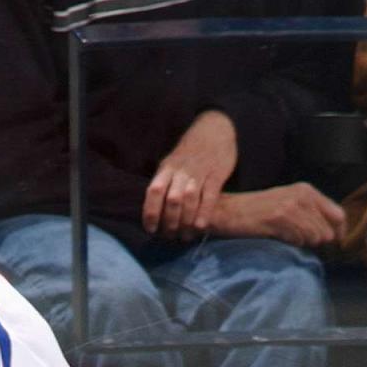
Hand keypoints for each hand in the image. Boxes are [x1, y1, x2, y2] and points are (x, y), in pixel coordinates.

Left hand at [143, 110, 237, 238]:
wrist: (214, 129)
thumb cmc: (189, 153)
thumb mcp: (170, 163)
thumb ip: (162, 182)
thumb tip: (151, 206)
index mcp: (166, 169)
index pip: (154, 192)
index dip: (150, 212)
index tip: (150, 229)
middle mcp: (181, 171)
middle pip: (172, 200)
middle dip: (169, 221)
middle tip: (170, 236)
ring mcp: (199, 172)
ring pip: (190, 200)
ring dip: (186, 221)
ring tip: (184, 237)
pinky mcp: (216, 174)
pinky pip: (210, 196)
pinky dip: (204, 212)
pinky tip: (200, 226)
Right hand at [208, 183, 345, 247]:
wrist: (227, 212)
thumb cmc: (256, 212)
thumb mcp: (288, 204)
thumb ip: (311, 214)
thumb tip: (333, 234)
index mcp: (306, 190)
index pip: (338, 215)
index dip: (338, 232)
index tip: (333, 244)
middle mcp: (301, 195)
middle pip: (327, 230)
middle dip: (316, 241)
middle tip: (298, 241)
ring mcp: (290, 206)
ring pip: (314, 237)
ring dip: (302, 243)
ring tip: (286, 237)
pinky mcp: (278, 217)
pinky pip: (297, 239)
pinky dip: (290, 243)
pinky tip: (278, 237)